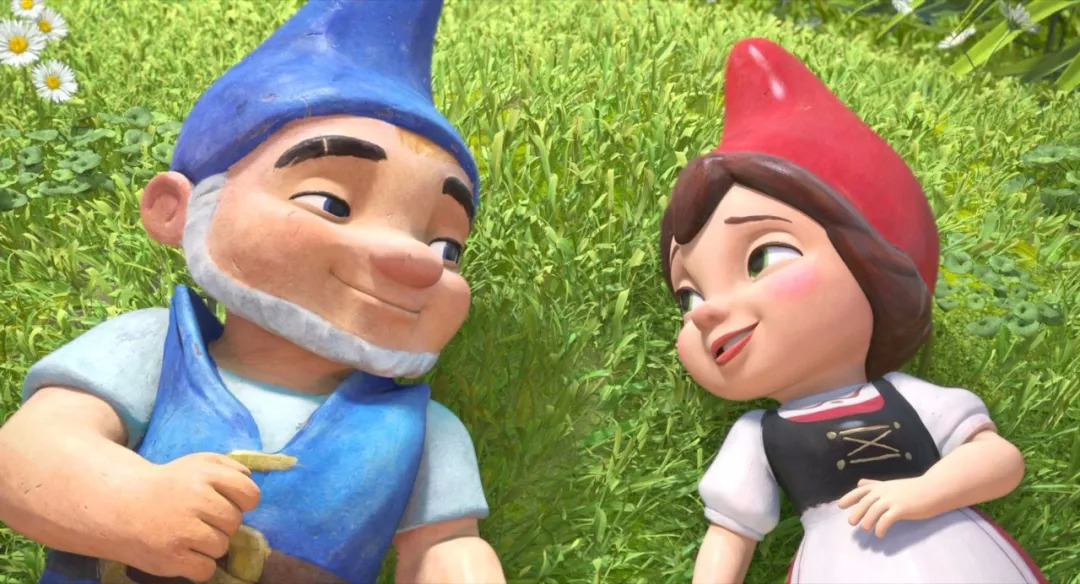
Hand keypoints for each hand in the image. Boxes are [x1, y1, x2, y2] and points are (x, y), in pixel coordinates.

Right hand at [119, 452, 260, 580]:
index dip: (243, 502)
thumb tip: (250, 481)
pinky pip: (207, 569)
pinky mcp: (171, 556)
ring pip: (222, 546)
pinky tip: (184, 552)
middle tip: (200, 519)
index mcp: (205, 473)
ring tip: (189, 534)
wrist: (122, 506)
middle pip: (235, 523)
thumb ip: (230, 468)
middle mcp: (196, 499)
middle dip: (222, 524)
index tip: (226, 502)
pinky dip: (199, 565)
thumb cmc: (169, 485)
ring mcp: (183, 529)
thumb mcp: (199, 463)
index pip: (250, 494)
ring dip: (210, 545)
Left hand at [837, 477, 936, 537]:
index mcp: (881, 486)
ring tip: (866, 528)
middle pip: (865, 502)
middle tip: (851, 522)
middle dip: (856, 512)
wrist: (933, 489)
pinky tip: (880, 534)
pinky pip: (886, 520)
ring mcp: (892, 500)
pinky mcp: (901, 509)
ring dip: (867, 521)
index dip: (849, 497)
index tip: (840, 505)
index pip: (860, 491)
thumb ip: (875, 484)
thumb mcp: (890, 484)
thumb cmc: (912, 488)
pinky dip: (880, 528)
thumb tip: (859, 483)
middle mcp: (884, 492)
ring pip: (873, 511)